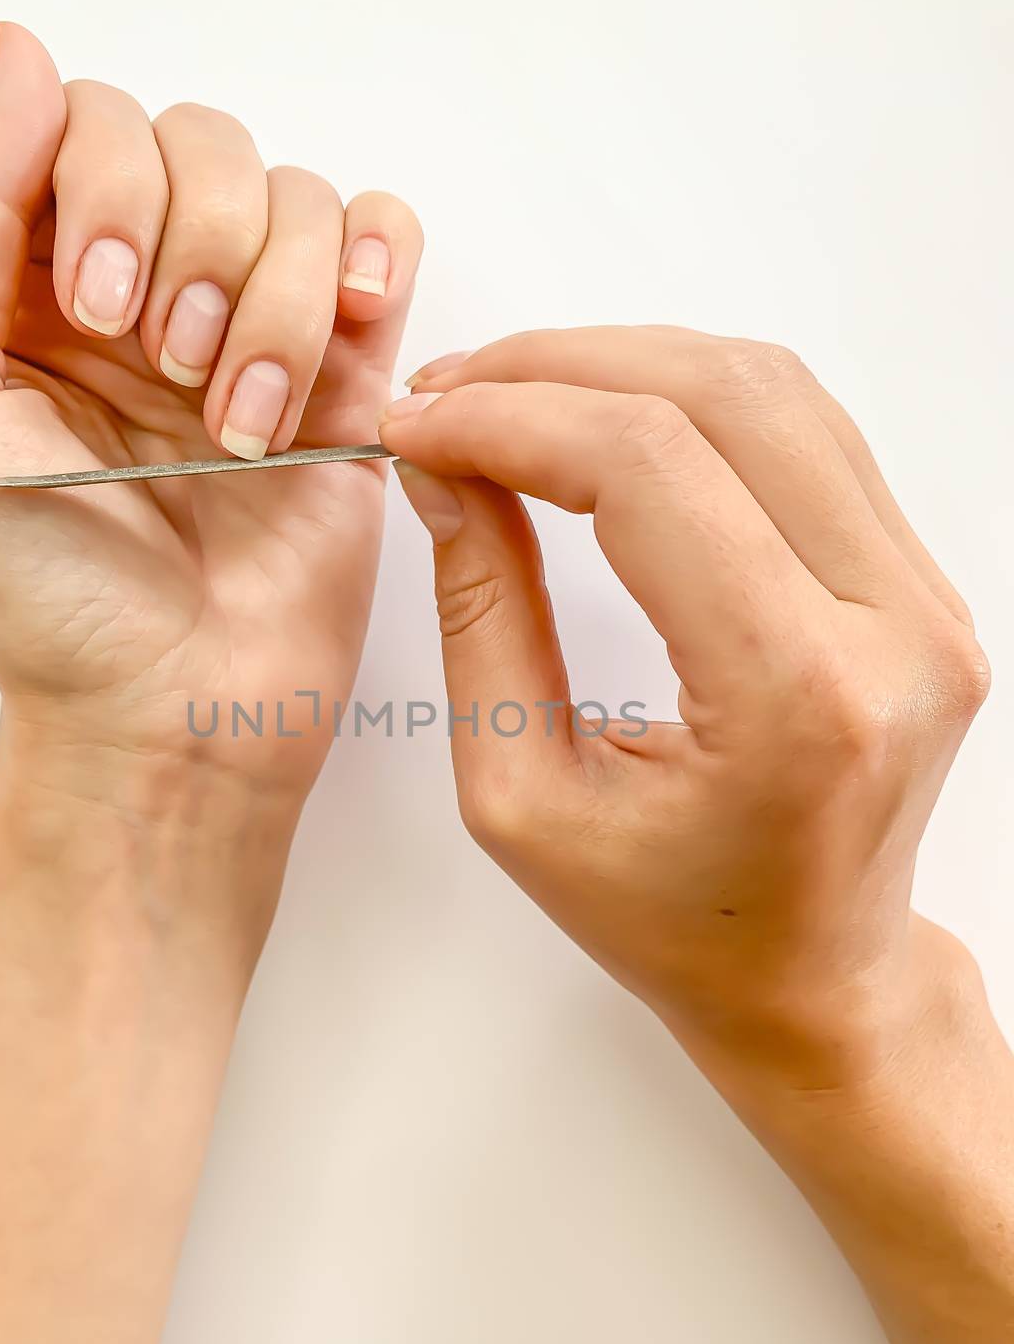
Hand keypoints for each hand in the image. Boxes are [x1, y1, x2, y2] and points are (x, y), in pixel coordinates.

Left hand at [0, 22, 421, 808]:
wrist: (172, 712)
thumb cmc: (40, 593)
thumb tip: (12, 52)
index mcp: (33, 285)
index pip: (80, 123)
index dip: (104, 185)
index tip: (100, 309)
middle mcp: (146, 289)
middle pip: (197, 140)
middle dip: (193, 249)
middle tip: (169, 369)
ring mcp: (250, 327)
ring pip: (293, 196)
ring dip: (273, 306)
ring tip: (241, 425)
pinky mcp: (348, 376)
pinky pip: (380, 238)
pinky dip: (371, 264)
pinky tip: (343, 342)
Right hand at [379, 327, 988, 1078]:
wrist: (810, 978)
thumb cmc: (669, 923)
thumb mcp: (523, 797)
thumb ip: (481, 617)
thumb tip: (441, 466)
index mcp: (797, 699)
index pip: (647, 471)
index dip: (509, 420)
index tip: (415, 425)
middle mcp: (893, 630)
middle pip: (719, 398)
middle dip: (557, 369)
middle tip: (447, 395)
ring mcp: (927, 600)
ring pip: (772, 391)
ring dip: (625, 366)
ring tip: (510, 397)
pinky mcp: (922, 585)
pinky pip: (806, 434)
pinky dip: (691, 401)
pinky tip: (603, 421)